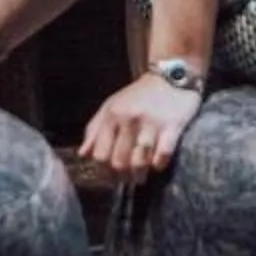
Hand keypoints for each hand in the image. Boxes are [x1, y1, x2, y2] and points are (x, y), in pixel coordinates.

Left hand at [82, 73, 201, 181]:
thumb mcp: (111, 106)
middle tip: (126, 179)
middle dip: (122, 176)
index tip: (109, 176)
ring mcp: (151, 123)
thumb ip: (95, 130)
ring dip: (139, 175)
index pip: (100, 155)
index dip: (103, 171)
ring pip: (140, 162)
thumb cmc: (138, 96)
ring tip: (140, 176)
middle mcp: (129, 118)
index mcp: (112, 114)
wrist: (171, 76)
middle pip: (119, 162)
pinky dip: (158, 164)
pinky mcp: (173, 127)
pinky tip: (156, 163)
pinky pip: (162, 156)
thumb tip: (83, 154)